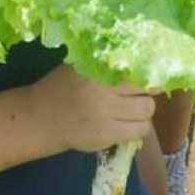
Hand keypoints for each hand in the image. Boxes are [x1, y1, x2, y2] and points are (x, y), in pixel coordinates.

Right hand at [33, 62, 155, 154]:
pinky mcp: (106, 136)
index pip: (137, 69)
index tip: (152, 73)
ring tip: (134, 109)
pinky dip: (138, 127)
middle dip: (148, 92)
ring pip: (147, 111)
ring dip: (145, 111)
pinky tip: (128, 123)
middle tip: (140, 93)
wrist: (41, 118)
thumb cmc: (64, 87)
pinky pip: (138, 132)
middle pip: (147, 90)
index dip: (150, 72)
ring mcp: (105, 116)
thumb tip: (143, 58)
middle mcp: (102, 92)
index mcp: (97, 70)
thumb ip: (108, 63)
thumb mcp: (81, 66)